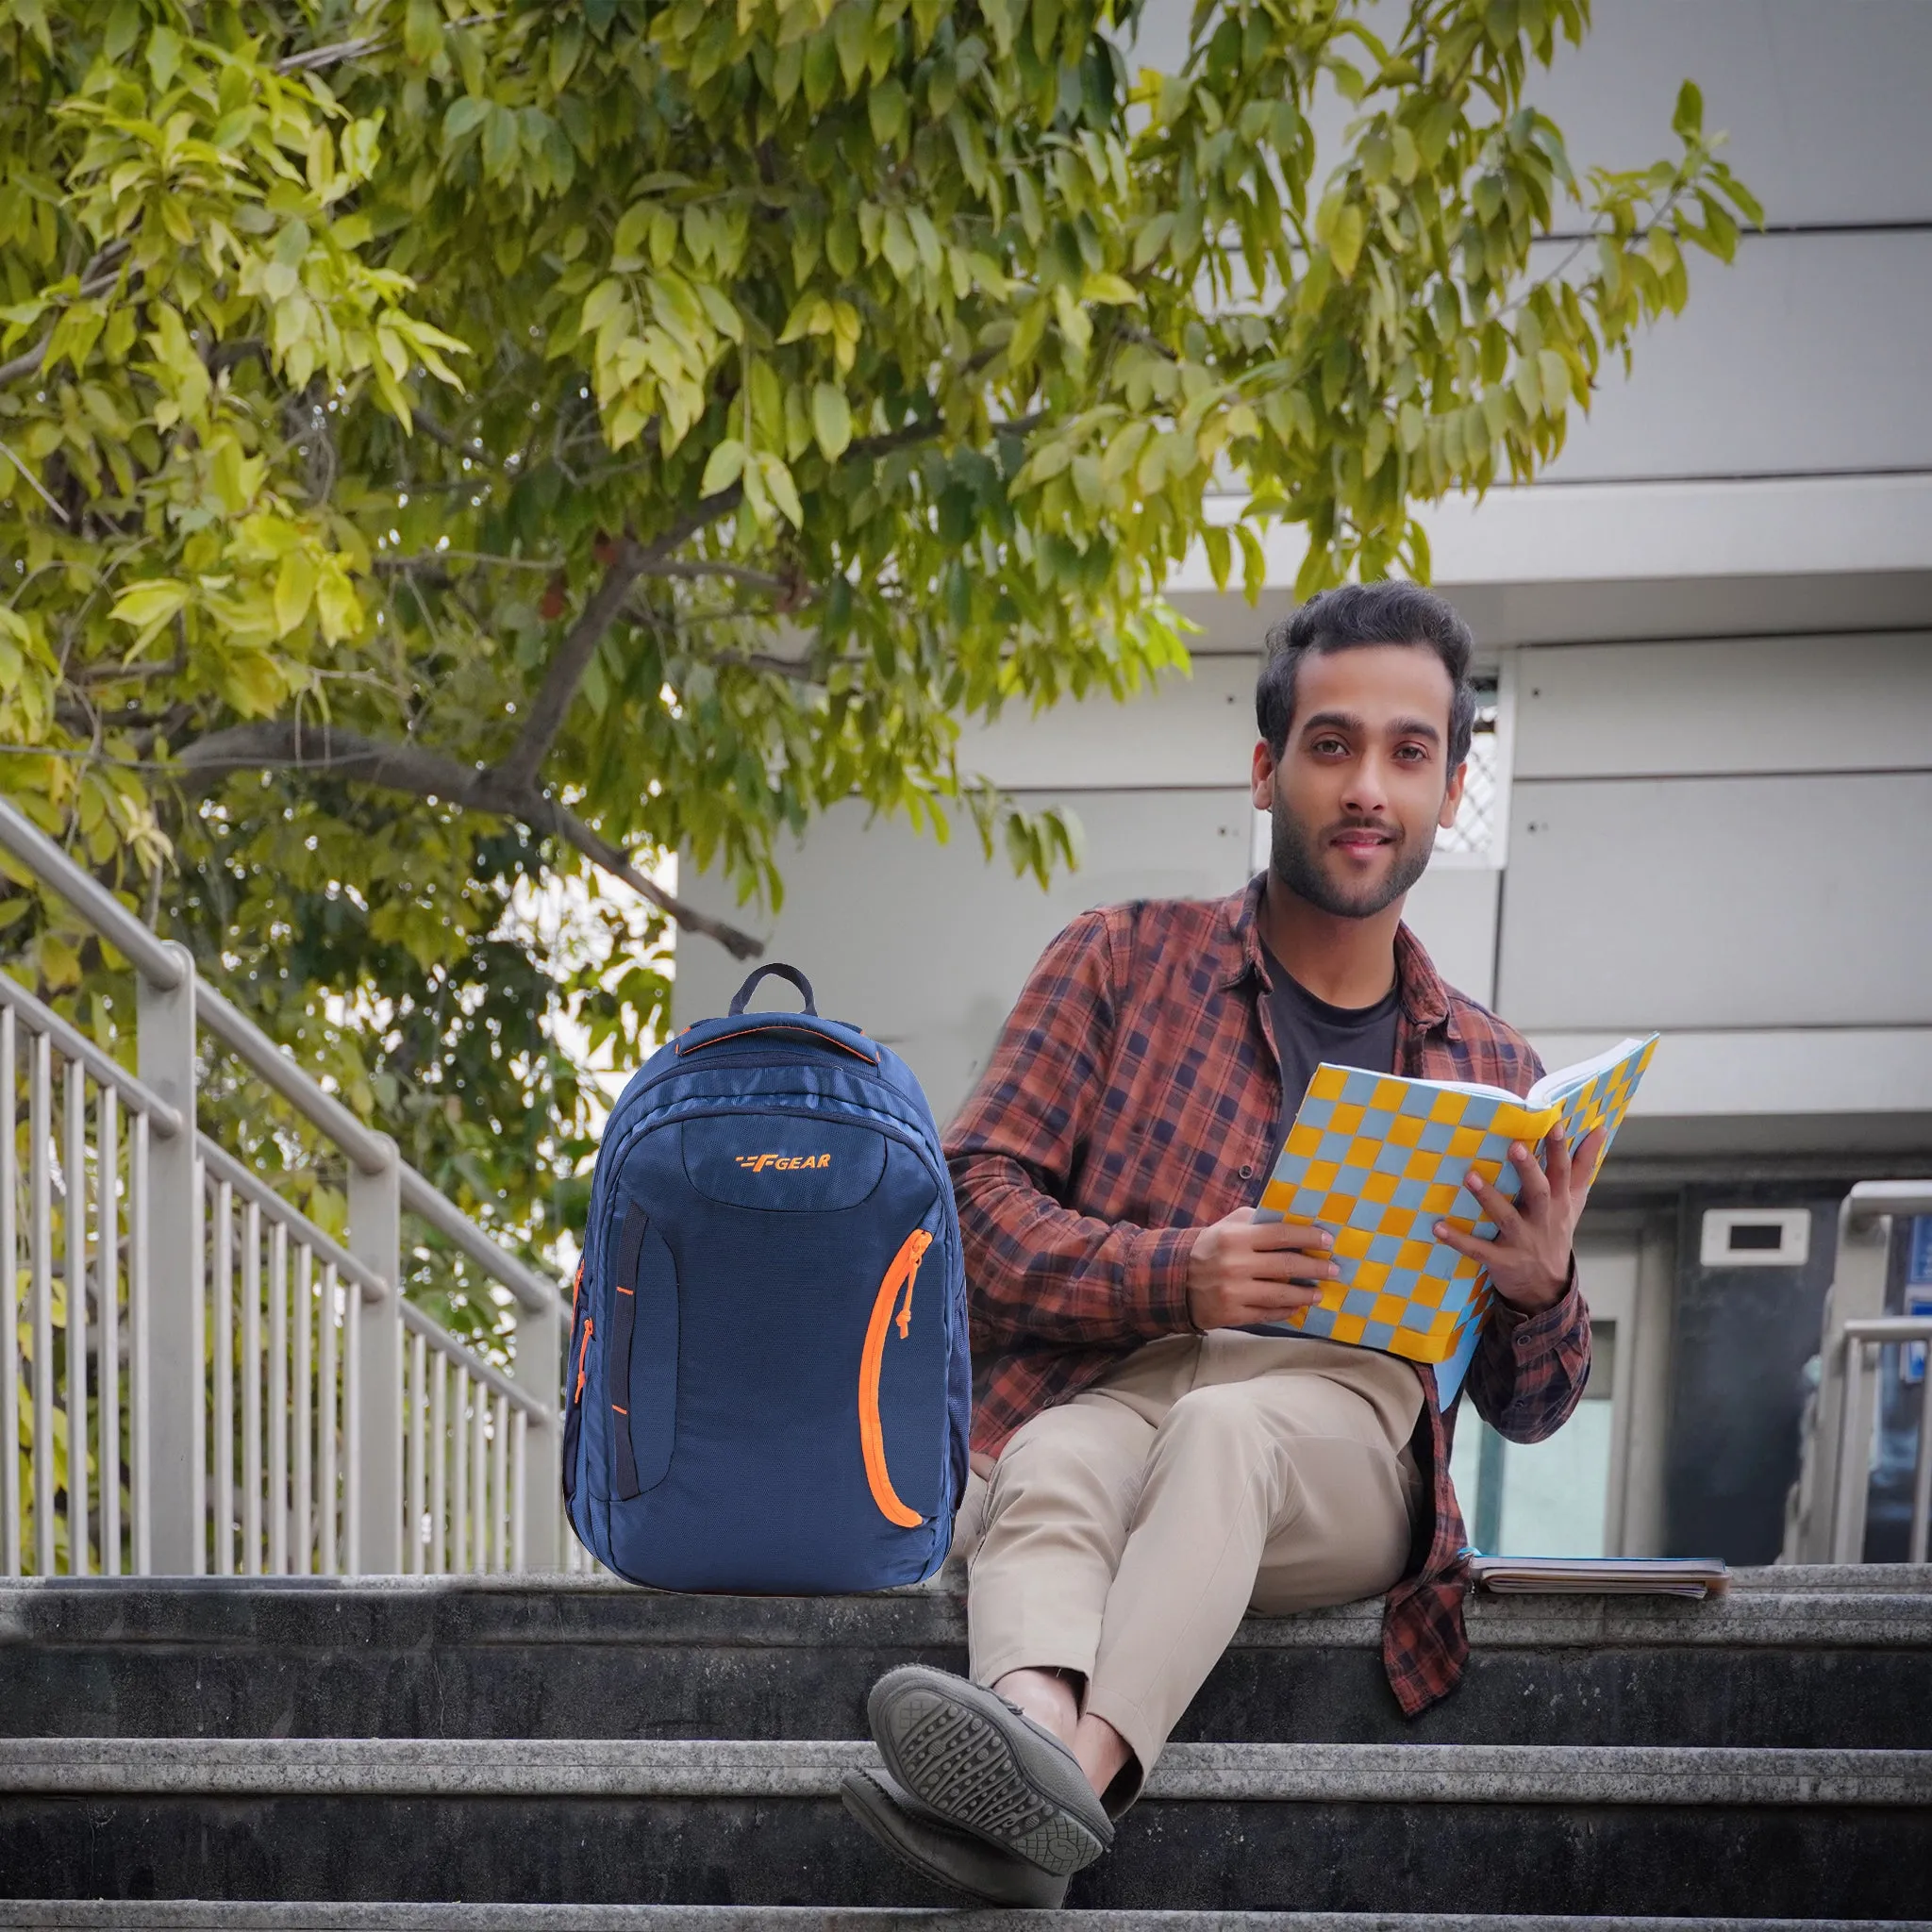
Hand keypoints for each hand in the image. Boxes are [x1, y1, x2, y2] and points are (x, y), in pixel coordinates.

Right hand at [1187, 1207, 1336, 1330]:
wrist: (1174, 1280)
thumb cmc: (1209, 1248)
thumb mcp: (1226, 1226)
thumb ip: (1256, 1220)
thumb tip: (1292, 1218)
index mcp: (1235, 1238)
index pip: (1281, 1235)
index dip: (1308, 1237)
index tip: (1328, 1241)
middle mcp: (1236, 1264)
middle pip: (1287, 1266)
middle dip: (1316, 1268)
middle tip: (1334, 1269)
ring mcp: (1234, 1292)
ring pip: (1281, 1295)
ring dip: (1306, 1294)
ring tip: (1320, 1293)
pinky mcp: (1232, 1314)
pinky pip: (1267, 1314)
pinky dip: (1286, 1311)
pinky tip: (1297, 1307)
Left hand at [1435, 1124, 1605, 1313]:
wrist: (1547, 1286)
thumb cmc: (1556, 1230)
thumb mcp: (1574, 1201)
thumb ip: (1583, 1166)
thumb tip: (1600, 1130)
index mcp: (1559, 1202)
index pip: (1562, 1172)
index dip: (1560, 1149)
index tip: (1554, 1123)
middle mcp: (1542, 1219)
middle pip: (1538, 1192)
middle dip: (1528, 1170)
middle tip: (1514, 1145)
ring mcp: (1522, 1241)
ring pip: (1506, 1218)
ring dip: (1488, 1197)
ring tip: (1470, 1176)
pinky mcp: (1502, 1261)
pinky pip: (1479, 1249)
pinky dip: (1458, 1240)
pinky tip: (1438, 1227)